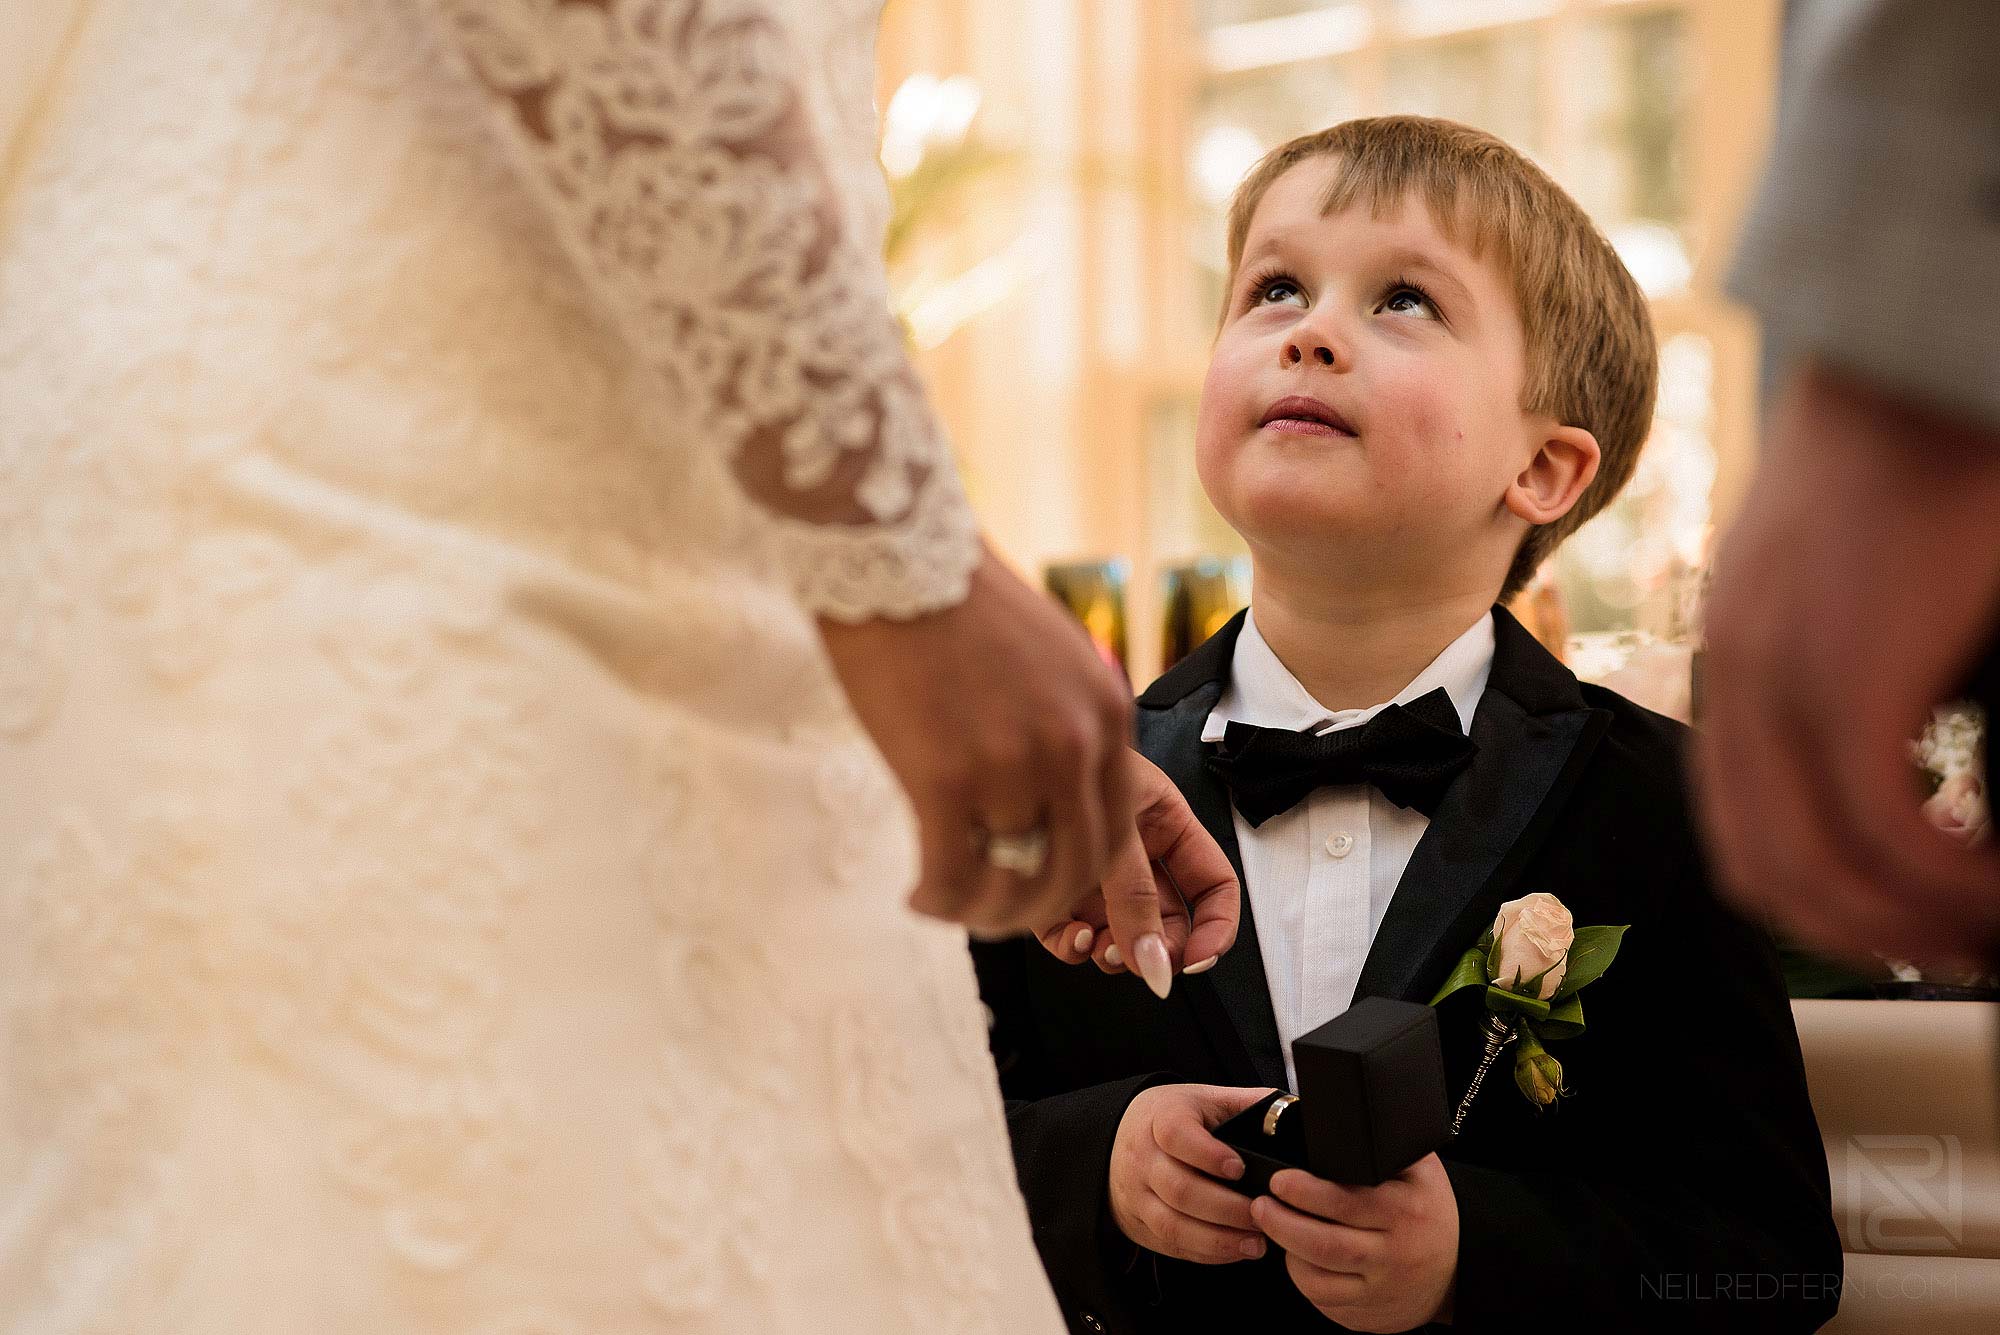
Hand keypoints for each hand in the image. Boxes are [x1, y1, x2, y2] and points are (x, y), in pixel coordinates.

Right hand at [819, 541, 1138, 939]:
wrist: (894, 555)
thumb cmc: (959, 603)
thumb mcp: (1048, 659)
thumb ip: (1063, 724)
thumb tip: (1050, 788)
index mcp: (1106, 714)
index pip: (1115, 830)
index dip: (1079, 877)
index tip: (1044, 889)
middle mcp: (1074, 747)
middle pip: (1074, 869)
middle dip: (1035, 908)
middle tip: (995, 915)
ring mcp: (1013, 767)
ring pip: (1017, 884)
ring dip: (985, 913)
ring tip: (950, 906)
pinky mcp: (946, 779)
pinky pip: (956, 874)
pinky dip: (941, 901)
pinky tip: (920, 897)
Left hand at [1035, 751, 1241, 996]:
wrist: (1002, 748)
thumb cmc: (1063, 757)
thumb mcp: (1114, 825)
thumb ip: (1135, 893)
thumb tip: (1152, 958)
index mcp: (1167, 826)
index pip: (1213, 885)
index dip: (1216, 927)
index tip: (1197, 959)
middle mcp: (1137, 856)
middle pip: (1168, 922)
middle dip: (1158, 949)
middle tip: (1144, 961)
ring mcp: (1097, 877)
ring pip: (1122, 936)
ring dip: (1116, 953)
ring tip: (1104, 946)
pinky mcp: (1055, 891)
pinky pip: (1071, 936)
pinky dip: (1073, 947)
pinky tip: (1073, 936)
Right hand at [1108, 1084, 1275, 1264]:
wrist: (1120, 1135)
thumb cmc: (1174, 1117)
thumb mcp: (1205, 1099)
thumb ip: (1247, 1103)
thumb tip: (1295, 1109)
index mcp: (1160, 1118)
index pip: (1177, 1135)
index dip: (1208, 1154)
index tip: (1240, 1168)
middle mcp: (1142, 1158)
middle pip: (1180, 1190)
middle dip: (1227, 1208)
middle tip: (1262, 1214)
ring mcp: (1137, 1195)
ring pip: (1173, 1225)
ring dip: (1218, 1239)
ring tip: (1256, 1242)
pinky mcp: (1139, 1224)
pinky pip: (1171, 1245)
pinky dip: (1206, 1253)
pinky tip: (1235, 1249)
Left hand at [1252, 1155, 1457, 1332]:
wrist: (1456, 1270)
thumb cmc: (1428, 1210)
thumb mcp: (1420, 1170)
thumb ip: (1384, 1147)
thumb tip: (1341, 1119)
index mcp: (1405, 1213)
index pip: (1347, 1204)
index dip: (1306, 1193)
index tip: (1280, 1181)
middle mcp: (1393, 1255)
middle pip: (1326, 1246)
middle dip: (1282, 1224)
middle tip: (1260, 1204)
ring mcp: (1379, 1290)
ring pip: (1319, 1279)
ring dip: (1287, 1251)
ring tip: (1273, 1226)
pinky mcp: (1366, 1314)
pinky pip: (1323, 1301)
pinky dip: (1301, 1278)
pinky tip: (1296, 1255)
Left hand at [1694, 361, 1999, 969]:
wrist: (1929, 355)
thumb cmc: (1931, 464)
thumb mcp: (1880, 593)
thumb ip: (1880, 682)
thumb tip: (1927, 777)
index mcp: (1741, 655)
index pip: (1745, 825)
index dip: (1820, 901)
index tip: (1902, 927)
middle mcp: (1737, 673)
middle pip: (1764, 869)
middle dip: (1860, 936)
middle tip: (1953, 953)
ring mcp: (1775, 675)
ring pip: (1814, 868)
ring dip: (1904, 925)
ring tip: (1982, 932)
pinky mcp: (1839, 671)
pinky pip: (1878, 828)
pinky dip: (1942, 882)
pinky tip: (1995, 885)